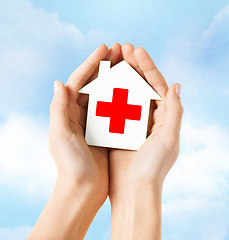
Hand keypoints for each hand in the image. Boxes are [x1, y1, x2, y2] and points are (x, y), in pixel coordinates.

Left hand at [29, 44, 121, 239]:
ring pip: (106, 93)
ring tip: (128, 63)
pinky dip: (123, 96)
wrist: (83, 189)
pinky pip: (115, 108)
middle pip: (93, 83)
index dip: (91, 63)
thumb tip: (58, 82)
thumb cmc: (71, 166)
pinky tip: (134, 87)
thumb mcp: (60, 137)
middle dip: (106, 65)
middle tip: (120, 49)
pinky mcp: (105, 130)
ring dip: (116, 77)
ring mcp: (94, 120)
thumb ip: (58, 110)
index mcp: (67, 112)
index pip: (78, 80)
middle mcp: (80, 113)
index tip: (105, 48)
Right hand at [109, 43, 183, 239]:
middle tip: (122, 48)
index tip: (136, 50)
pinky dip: (109, 93)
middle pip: (142, 85)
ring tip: (112, 59)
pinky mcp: (119, 128)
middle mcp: (150, 117)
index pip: (157, 85)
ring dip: (120, 75)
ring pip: (126, 92)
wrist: (133, 190)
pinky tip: (102, 81)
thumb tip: (177, 85)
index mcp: (164, 117)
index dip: (148, 66)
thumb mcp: (169, 139)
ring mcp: (133, 121)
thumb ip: (175, 112)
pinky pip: (113, 106)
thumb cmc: (153, 168)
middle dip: (133, 66)